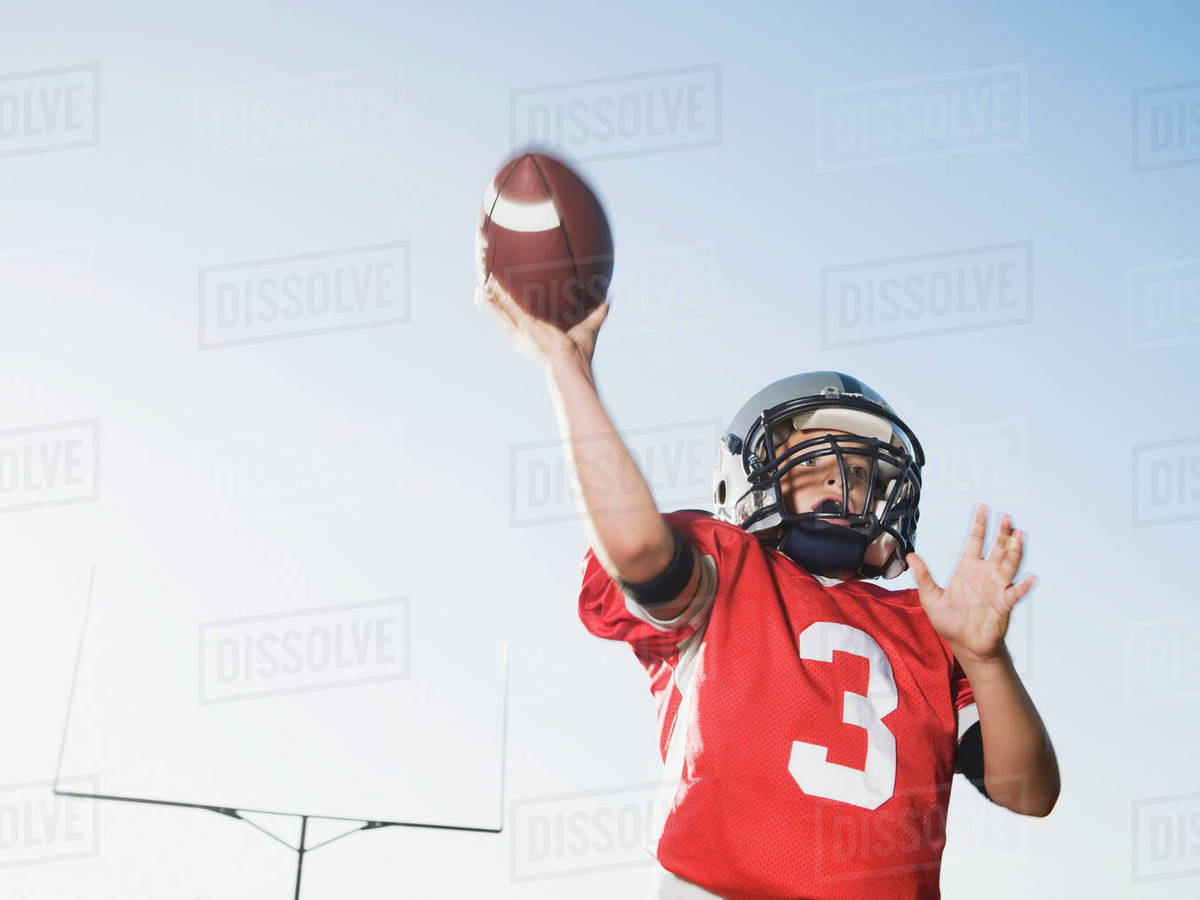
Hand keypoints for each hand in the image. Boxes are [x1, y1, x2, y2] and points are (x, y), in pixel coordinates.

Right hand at [475, 272, 609, 371]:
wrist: (572, 366)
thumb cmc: (579, 355)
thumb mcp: (588, 328)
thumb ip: (597, 314)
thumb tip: (609, 299)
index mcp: (534, 334)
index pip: (518, 317)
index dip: (510, 306)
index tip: (505, 294)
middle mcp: (523, 333)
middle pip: (503, 312)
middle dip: (494, 299)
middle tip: (485, 283)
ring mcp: (520, 331)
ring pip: (499, 311)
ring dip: (488, 297)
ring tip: (479, 282)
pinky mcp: (521, 328)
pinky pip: (503, 311)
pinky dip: (492, 301)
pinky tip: (482, 290)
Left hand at [906, 505, 1036, 665]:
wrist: (965, 645)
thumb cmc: (949, 622)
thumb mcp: (930, 598)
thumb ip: (923, 576)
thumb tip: (910, 556)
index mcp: (967, 568)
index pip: (975, 541)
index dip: (979, 524)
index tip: (982, 508)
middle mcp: (985, 574)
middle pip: (997, 548)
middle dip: (1001, 532)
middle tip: (1005, 517)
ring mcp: (997, 587)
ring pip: (1009, 564)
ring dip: (1015, 551)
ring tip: (1019, 536)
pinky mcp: (1005, 604)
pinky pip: (1016, 593)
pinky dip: (1024, 585)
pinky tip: (1031, 577)